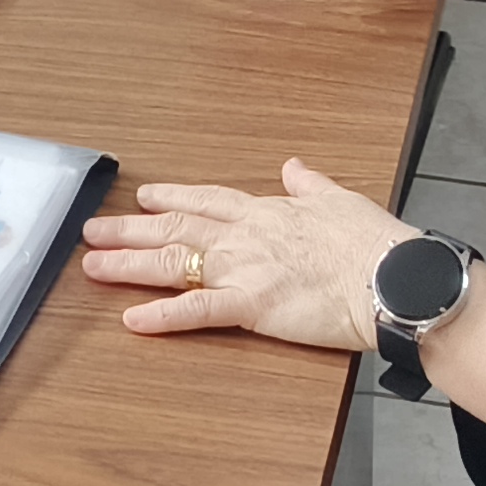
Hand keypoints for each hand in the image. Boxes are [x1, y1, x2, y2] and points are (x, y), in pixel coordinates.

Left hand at [80, 161, 410, 349]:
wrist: (392, 277)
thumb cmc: (374, 243)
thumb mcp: (340, 200)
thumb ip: (310, 183)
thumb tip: (295, 166)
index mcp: (267, 212)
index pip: (207, 200)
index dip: (172, 198)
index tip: (144, 196)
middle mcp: (246, 236)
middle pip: (176, 229)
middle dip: (130, 228)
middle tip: (93, 230)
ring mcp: (244, 269)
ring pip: (174, 264)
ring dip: (130, 264)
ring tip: (93, 265)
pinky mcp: (251, 305)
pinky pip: (197, 311)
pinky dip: (162, 317)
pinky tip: (132, 320)